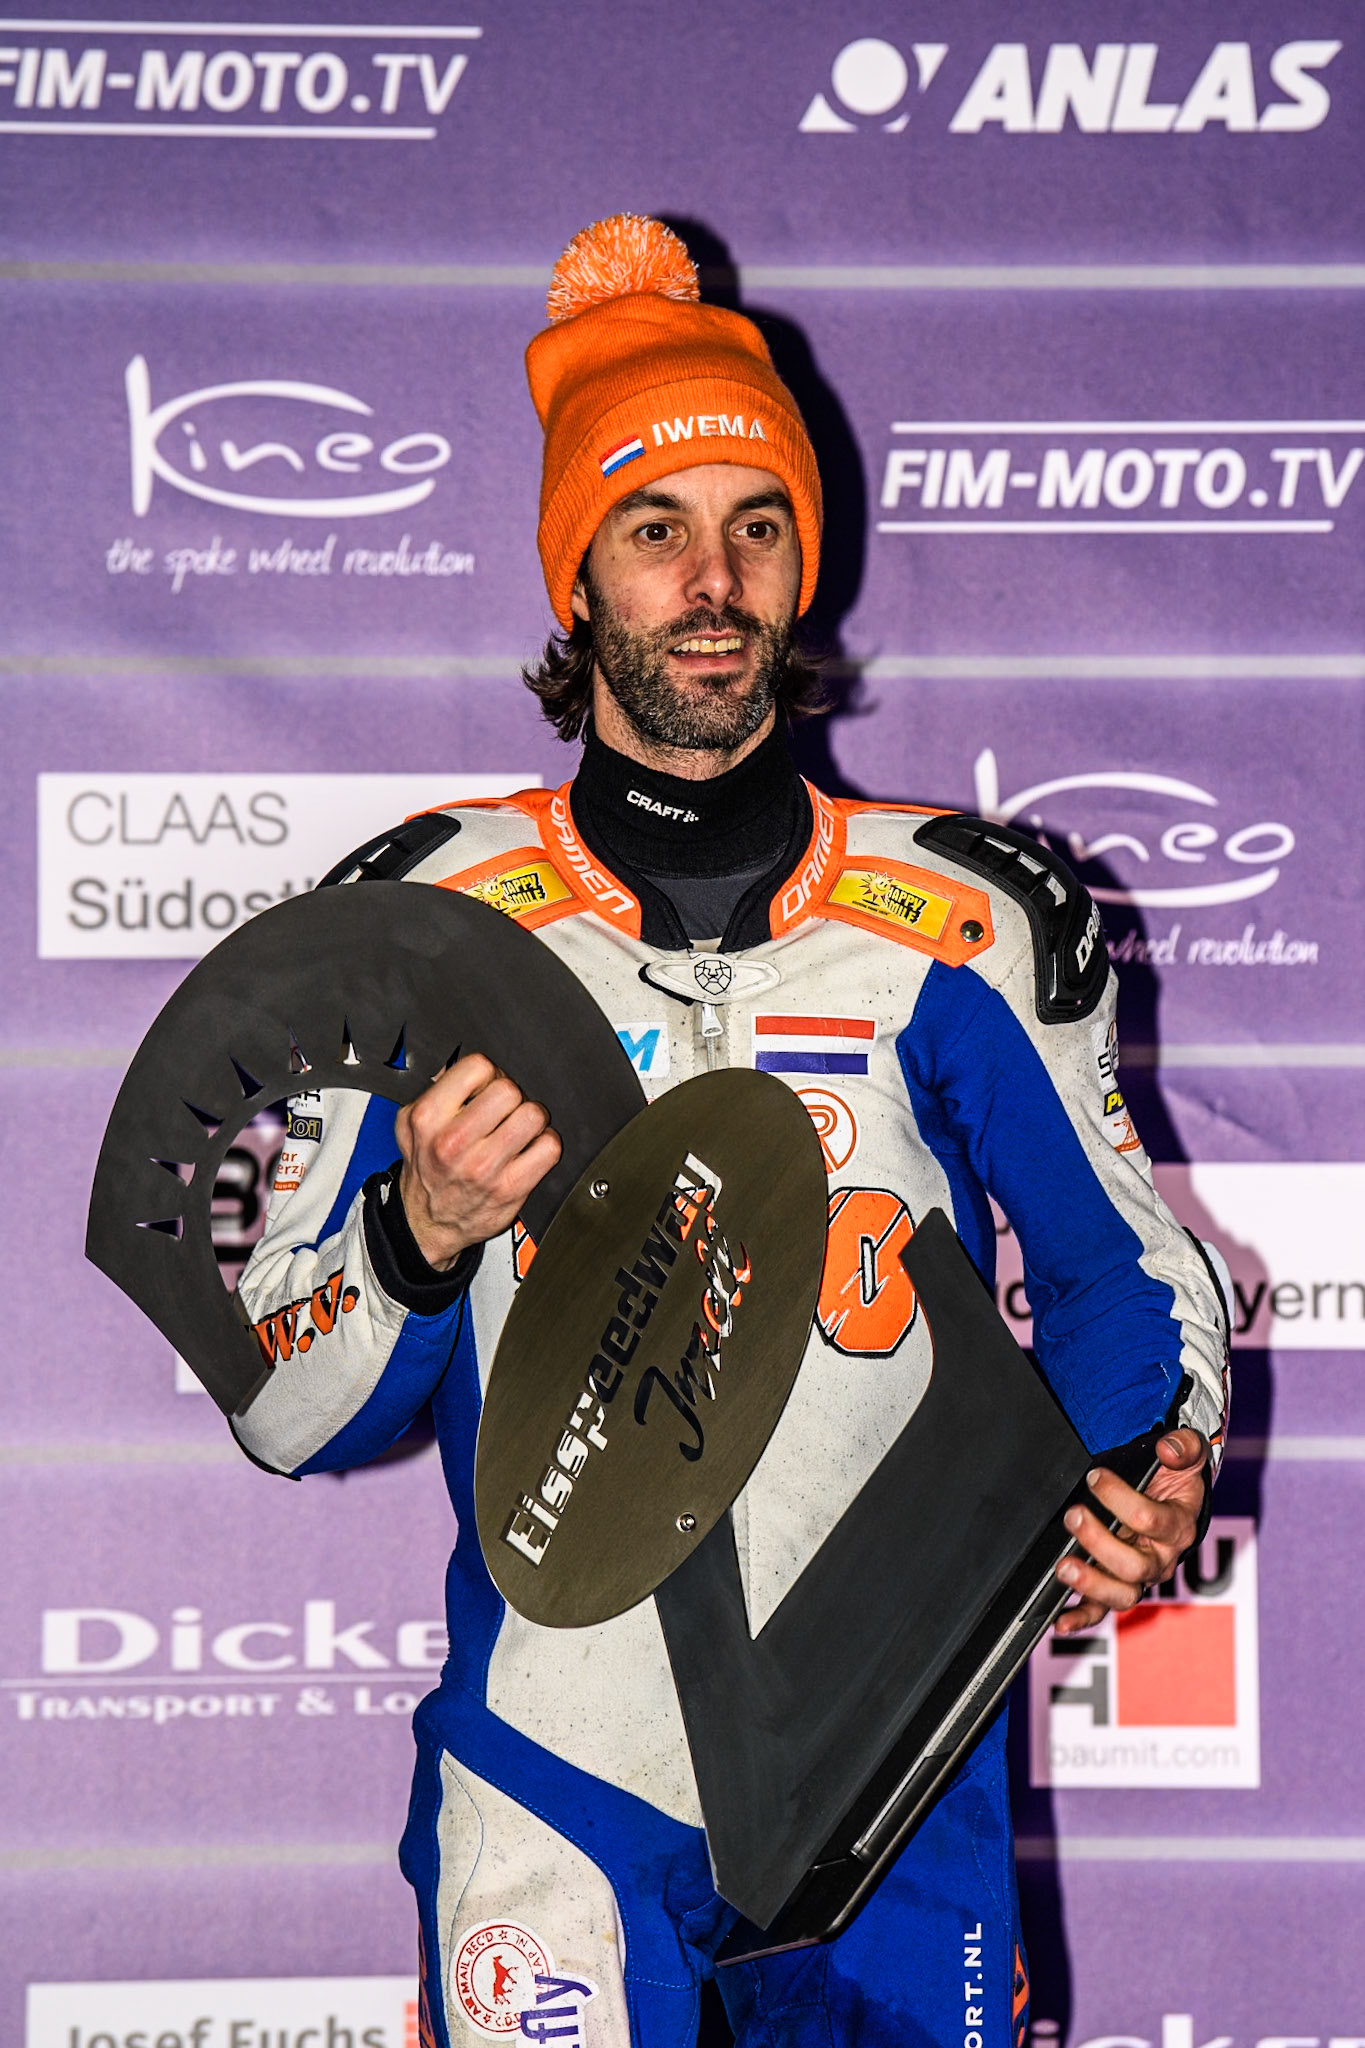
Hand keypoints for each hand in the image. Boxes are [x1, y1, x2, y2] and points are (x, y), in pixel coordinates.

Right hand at [394, 1054, 560, 1270]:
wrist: (428, 1222)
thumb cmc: (427, 1168)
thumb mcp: (411, 1125)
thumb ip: (434, 1090)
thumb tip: (463, 1067)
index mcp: (429, 1118)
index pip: (478, 1067)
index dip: (488, 1074)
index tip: (486, 1088)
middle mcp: (454, 1142)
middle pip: (509, 1090)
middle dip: (511, 1095)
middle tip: (505, 1109)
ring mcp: (484, 1167)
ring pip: (533, 1115)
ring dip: (531, 1118)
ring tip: (519, 1128)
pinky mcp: (511, 1189)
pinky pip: (549, 1148)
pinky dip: (546, 1144)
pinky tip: (530, 1149)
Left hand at [1052, 1427, 1208, 1635]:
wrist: (1172, 1502)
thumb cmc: (1174, 1480)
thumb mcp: (1187, 1455)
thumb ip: (1185, 1446)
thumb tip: (1168, 1448)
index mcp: (1178, 1527)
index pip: (1151, 1520)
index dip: (1120, 1498)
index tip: (1095, 1477)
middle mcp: (1161, 1559)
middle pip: (1135, 1565)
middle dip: (1100, 1542)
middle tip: (1074, 1516)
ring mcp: (1139, 1578)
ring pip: (1122, 1594)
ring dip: (1091, 1583)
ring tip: (1066, 1567)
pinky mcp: (1118, 1588)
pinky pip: (1102, 1611)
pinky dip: (1081, 1618)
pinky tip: (1060, 1621)